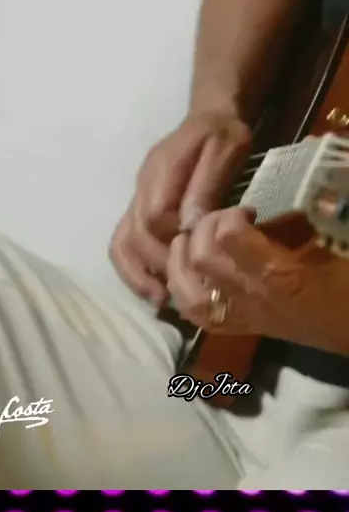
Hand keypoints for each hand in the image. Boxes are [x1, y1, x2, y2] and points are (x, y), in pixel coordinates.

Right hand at [109, 111, 250, 304]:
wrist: (210, 115)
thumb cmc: (223, 132)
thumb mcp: (227, 147)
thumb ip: (208, 183)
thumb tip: (191, 224)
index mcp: (163, 169)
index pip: (154, 215)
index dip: (173, 240)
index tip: (199, 255)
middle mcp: (142, 186)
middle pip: (135, 234)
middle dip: (159, 264)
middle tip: (187, 285)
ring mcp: (136, 198)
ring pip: (122, 242)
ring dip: (138, 274)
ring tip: (162, 299)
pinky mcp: (138, 209)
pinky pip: (123, 242)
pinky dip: (132, 269)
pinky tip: (153, 289)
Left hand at [167, 206, 348, 355]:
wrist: (348, 328)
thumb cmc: (344, 283)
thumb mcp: (332, 241)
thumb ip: (306, 215)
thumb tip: (293, 183)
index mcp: (277, 274)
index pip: (228, 238)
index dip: (231, 215)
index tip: (248, 210)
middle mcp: (249, 297)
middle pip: (201, 258)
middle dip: (205, 228)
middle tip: (223, 221)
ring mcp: (238, 317)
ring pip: (185, 289)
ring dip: (180, 257)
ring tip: (192, 239)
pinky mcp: (232, 327)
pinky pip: (191, 313)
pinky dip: (179, 287)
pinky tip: (184, 268)